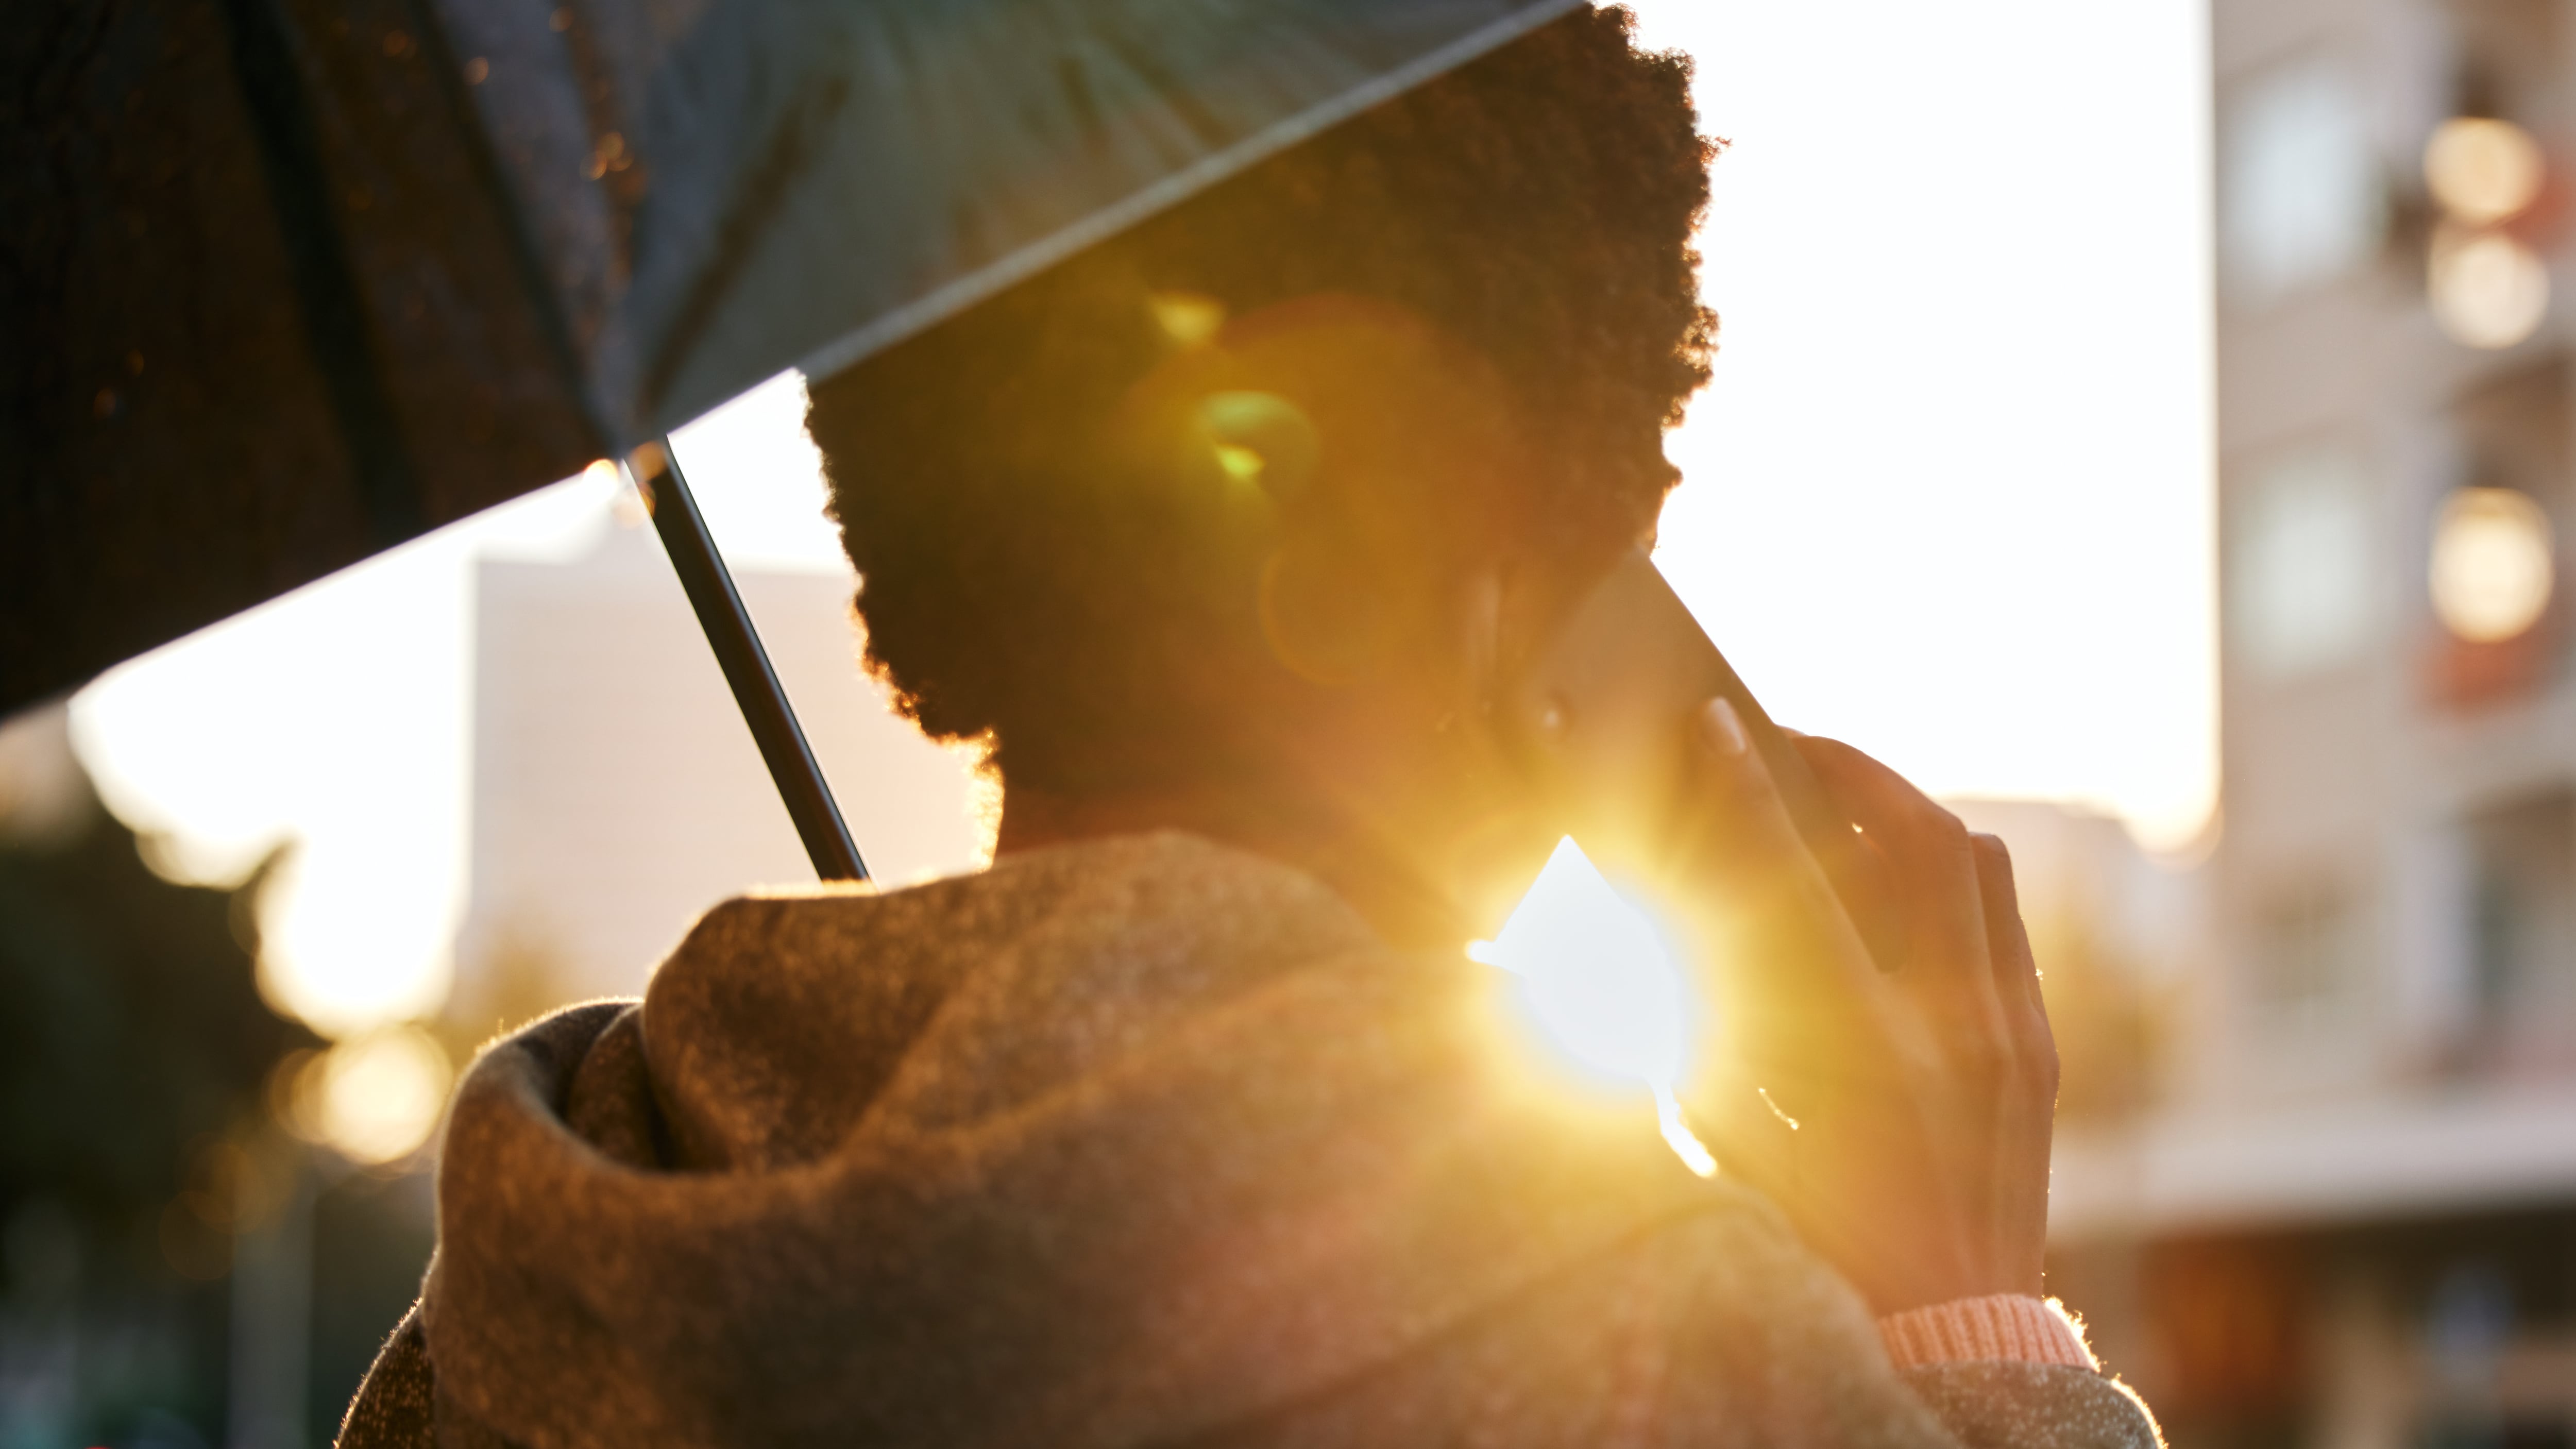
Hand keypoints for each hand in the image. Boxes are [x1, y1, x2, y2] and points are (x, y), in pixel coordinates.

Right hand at [1669, 700, 2056, 1314]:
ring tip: (1851, 802)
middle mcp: (1952, 1028)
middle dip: (1851, 767)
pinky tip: (1900, 886)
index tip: (1720, 727)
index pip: (1796, 881)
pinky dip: (1949, 878)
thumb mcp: (1728, 1125)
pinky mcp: (2040, 1046)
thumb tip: (1669, 911)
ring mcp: (2012, 1033)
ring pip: (1976, 860)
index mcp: (1861, 1052)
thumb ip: (1695, 1017)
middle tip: (1794, 746)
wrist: (1949, 1323)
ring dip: (1908, 812)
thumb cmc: (1815, 1234)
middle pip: (1916, 834)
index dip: (1750, 791)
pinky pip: (2004, 918)